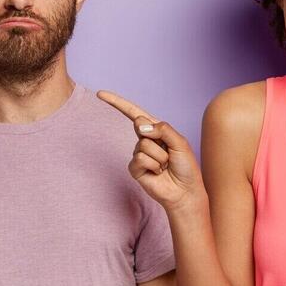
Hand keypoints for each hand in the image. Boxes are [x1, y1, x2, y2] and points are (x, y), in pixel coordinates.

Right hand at [97, 90, 204, 211]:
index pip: (134, 113)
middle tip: (168, 153)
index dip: (117, 103)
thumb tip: (140, 125)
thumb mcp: (180, 142)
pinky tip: (157, 173)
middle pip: (140, 125)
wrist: (184, 191)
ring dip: (160, 157)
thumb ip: (163, 129)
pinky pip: (140, 158)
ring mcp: (138, 153)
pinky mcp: (134, 168)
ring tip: (165, 166)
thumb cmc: (185, 166)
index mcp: (156, 130)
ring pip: (144, 145)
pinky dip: (153, 165)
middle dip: (157, 137)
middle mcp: (145, 139)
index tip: (100, 94)